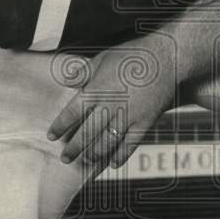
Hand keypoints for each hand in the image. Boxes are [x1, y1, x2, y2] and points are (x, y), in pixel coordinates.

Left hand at [47, 34, 177, 169]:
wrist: (166, 57)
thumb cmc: (133, 55)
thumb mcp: (103, 58)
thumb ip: (82, 72)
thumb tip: (64, 80)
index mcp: (96, 90)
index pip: (72, 113)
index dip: (60, 127)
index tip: (52, 137)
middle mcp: (109, 106)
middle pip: (86, 133)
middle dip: (74, 148)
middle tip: (65, 158)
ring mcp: (128, 116)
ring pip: (106, 143)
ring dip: (94, 154)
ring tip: (87, 160)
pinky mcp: (145, 123)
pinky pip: (130, 145)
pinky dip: (120, 156)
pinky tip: (113, 163)